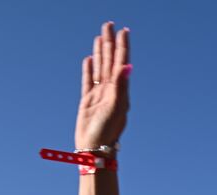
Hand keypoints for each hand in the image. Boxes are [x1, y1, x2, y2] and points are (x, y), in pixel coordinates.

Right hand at [75, 22, 129, 149]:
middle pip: (110, 60)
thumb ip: (121, 86)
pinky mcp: (88, 101)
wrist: (94, 149)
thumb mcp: (116, 107)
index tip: (123, 30)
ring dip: (100, 51)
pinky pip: (88, 81)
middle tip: (109, 24)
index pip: (121, 62)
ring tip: (100, 36)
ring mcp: (99, 95)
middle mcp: (111, 90)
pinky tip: (89, 59)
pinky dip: (89, 69)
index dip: (122, 46)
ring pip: (100, 68)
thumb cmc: (107, 131)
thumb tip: (128, 66)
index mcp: (120, 90)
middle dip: (110, 42)